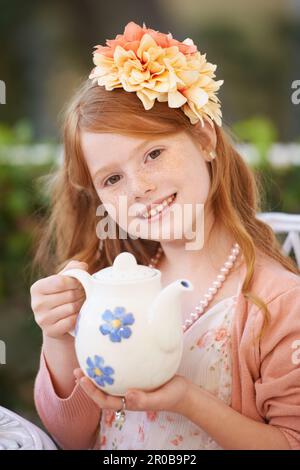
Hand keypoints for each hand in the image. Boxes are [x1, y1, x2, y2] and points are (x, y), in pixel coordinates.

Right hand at [30, 260, 87, 338]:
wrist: (58, 324)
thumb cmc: (62, 297)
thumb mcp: (64, 281)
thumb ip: (73, 269)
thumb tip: (82, 266)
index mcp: (37, 288)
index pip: (61, 281)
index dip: (75, 282)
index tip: (79, 284)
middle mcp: (36, 304)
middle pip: (68, 295)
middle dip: (80, 294)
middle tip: (83, 295)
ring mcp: (42, 319)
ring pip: (71, 308)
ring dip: (80, 305)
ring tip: (80, 304)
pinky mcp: (50, 331)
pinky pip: (71, 321)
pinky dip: (77, 318)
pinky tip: (77, 316)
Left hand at [73, 368, 191, 415]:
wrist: (185, 391)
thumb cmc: (173, 396)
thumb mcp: (160, 399)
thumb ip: (145, 400)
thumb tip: (128, 395)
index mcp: (128, 402)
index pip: (104, 401)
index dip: (91, 392)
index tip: (82, 379)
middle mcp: (126, 394)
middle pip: (102, 391)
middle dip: (87, 382)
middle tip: (77, 369)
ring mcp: (130, 385)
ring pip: (109, 381)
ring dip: (96, 373)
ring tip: (87, 360)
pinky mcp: (136, 374)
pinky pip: (120, 370)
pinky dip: (111, 363)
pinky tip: (108, 351)